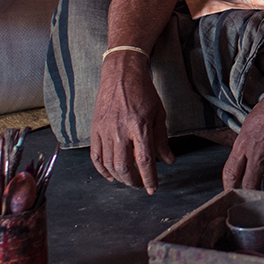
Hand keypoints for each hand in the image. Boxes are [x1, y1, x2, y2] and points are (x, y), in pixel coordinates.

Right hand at [91, 52, 174, 192]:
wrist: (120, 74)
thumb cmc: (143, 92)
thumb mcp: (158, 114)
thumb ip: (161, 140)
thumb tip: (168, 161)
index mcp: (139, 126)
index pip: (144, 160)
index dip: (149, 178)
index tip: (153, 189)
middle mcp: (120, 130)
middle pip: (124, 167)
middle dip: (133, 181)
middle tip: (141, 184)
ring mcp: (104, 130)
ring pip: (109, 164)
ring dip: (119, 178)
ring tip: (129, 180)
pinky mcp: (94, 129)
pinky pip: (95, 156)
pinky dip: (102, 170)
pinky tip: (111, 175)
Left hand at [223, 69, 263, 192]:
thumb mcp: (249, 124)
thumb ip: (244, 145)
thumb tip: (241, 163)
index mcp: (244, 142)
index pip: (230, 172)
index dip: (229, 187)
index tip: (232, 192)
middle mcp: (259, 151)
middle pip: (249, 184)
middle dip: (249, 195)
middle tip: (252, 199)